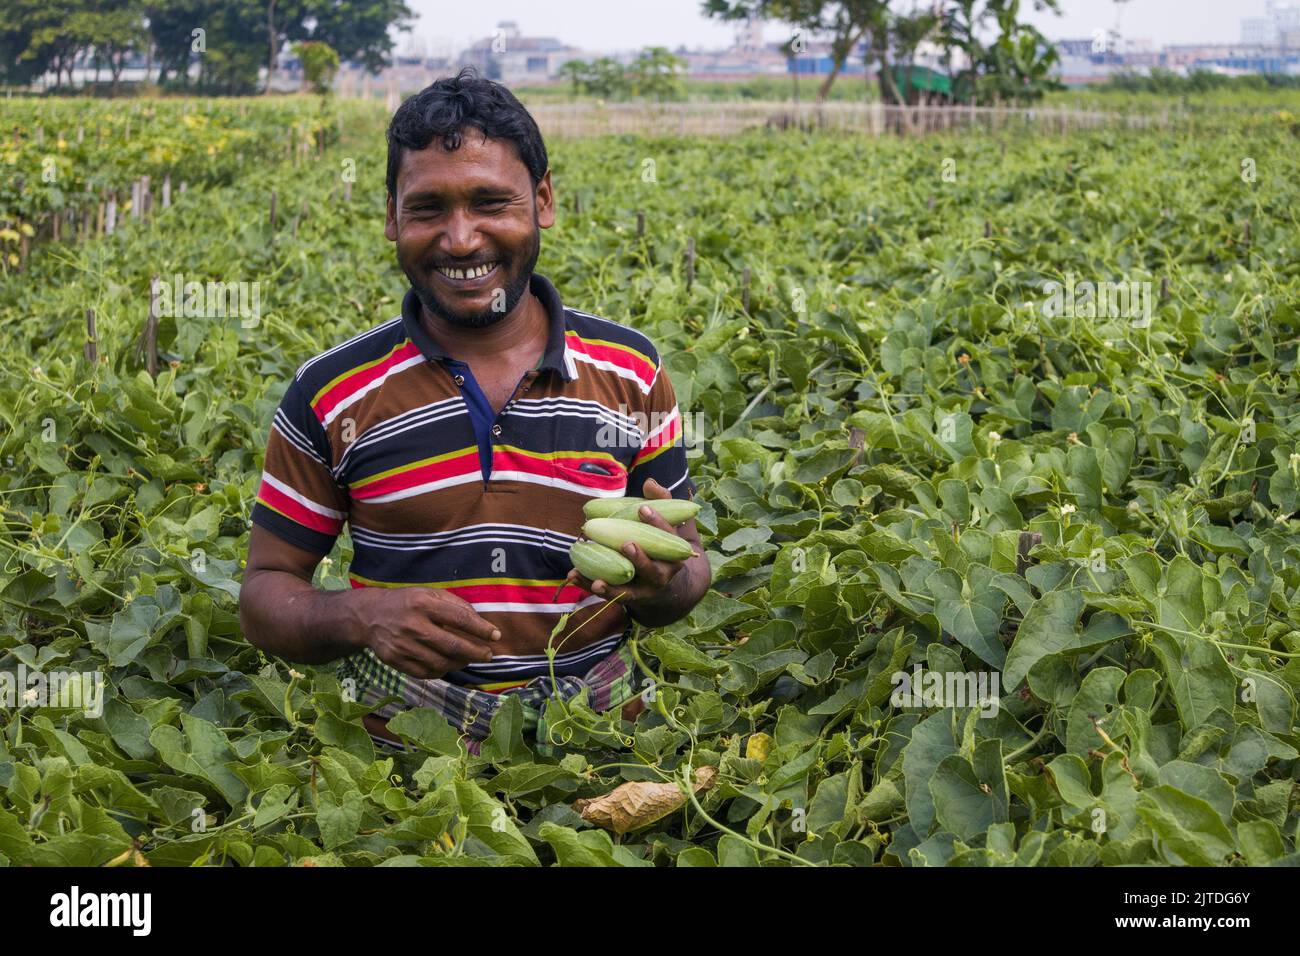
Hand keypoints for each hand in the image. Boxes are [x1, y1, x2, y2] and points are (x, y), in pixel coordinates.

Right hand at [347, 586, 500, 679]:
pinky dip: (441, 671)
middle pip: (452, 645)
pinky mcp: (395, 660)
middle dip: (475, 652)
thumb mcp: (429, 594)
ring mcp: (402, 645)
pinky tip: (450, 666)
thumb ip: (455, 605)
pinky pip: (425, 672)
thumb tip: (480, 622)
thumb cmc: (407, 602)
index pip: (459, 618)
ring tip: (469, 660)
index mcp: (423, 603)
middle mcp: (412, 625)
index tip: (496, 635)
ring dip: (460, 664)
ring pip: (440, 662)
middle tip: (488, 655)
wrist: (369, 615)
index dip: (481, 629)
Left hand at [566, 478, 697, 606]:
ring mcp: (645, 590)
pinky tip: (573, 575)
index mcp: (674, 554)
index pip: (668, 537)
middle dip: (640, 559)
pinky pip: (608, 594)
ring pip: (629, 591)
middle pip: (652, 570)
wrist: (673, 588)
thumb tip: (649, 482)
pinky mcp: (628, 598)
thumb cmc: (664, 546)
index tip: (642, 508)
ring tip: (598, 580)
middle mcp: (662, 575)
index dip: (657, 523)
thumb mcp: (669, 526)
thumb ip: (662, 503)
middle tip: (627, 544)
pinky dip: (590, 585)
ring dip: (612, 586)